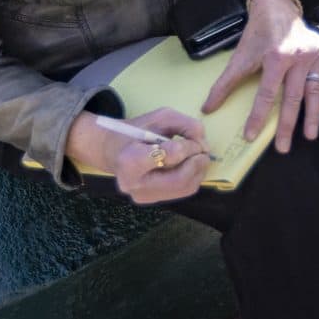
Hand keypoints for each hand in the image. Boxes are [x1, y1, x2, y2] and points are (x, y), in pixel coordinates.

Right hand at [86, 108, 210, 204]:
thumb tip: (205, 147)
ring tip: (196, 156)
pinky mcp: (151, 201)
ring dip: (198, 170)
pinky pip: (182, 192)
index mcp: (129, 160)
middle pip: (180, 179)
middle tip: (202, 150)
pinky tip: (189, 165)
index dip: (188, 146)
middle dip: (198, 162)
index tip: (189, 139)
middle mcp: (133, 184)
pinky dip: (193, 177)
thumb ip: (187, 125)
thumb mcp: (161, 117)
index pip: (170, 156)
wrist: (113, 150)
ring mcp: (143, 196)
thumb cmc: (136, 131)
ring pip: (185, 188)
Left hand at [201, 0, 318, 152]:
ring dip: (313, 115)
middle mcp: (299, 57)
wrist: (278, 8)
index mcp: (276, 57)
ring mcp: (316, 55)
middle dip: (288, 125)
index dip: (258, 117)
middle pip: (293, 98)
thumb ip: (225, 84)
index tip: (250, 136)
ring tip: (309, 136)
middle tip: (283, 148)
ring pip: (315, 91)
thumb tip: (208, 109)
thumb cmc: (258, 35)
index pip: (267, 94)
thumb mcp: (240, 57)